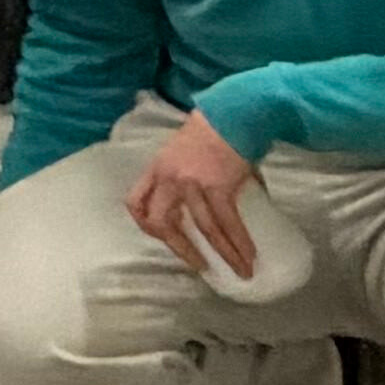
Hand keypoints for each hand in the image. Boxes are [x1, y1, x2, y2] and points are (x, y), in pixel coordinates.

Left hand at [124, 113, 265, 282]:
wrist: (235, 114)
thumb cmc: (215, 130)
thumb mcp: (184, 152)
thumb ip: (189, 177)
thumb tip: (214, 205)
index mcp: (157, 169)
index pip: (135, 202)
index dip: (143, 224)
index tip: (161, 237)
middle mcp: (169, 178)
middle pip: (162, 223)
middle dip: (181, 250)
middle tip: (201, 265)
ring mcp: (192, 183)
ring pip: (203, 229)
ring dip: (223, 254)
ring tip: (239, 270)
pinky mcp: (218, 187)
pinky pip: (227, 223)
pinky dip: (239, 243)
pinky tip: (248, 257)